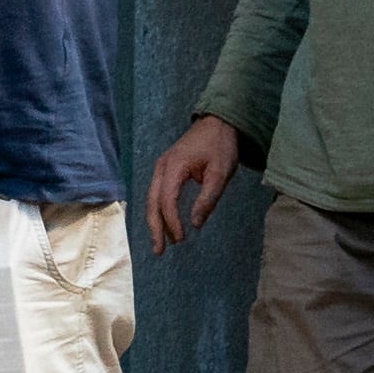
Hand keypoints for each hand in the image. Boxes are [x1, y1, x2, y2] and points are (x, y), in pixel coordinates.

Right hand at [148, 117, 242, 253]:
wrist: (218, 122)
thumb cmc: (221, 146)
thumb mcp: (220, 173)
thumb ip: (207, 199)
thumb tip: (195, 225)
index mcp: (174, 166)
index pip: (167, 200)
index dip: (172, 222)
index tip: (181, 239)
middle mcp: (162, 167)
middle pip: (152, 202)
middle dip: (155, 227)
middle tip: (159, 251)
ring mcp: (162, 167)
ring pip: (152, 199)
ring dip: (156, 221)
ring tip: (160, 244)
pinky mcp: (166, 169)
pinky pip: (158, 193)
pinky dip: (159, 211)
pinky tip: (165, 225)